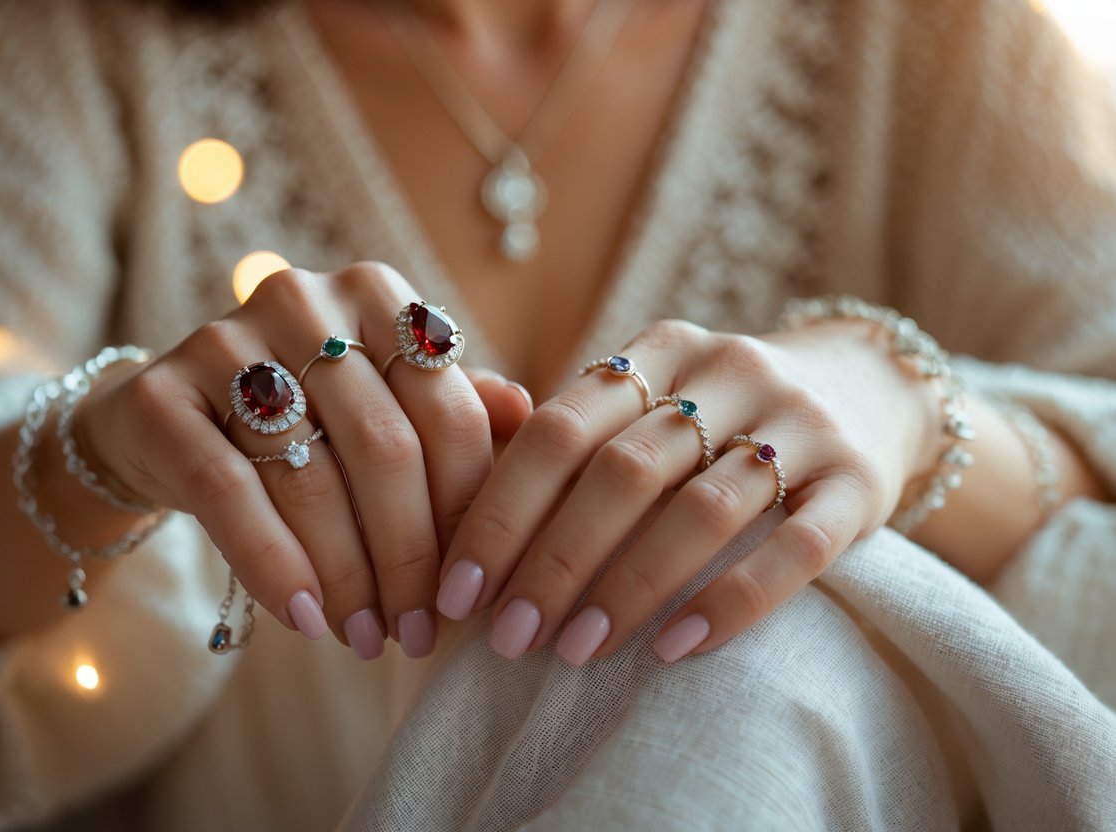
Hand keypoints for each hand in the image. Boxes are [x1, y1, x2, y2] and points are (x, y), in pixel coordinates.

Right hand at [76, 263, 531, 659]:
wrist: (168, 422)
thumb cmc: (304, 420)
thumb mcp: (384, 406)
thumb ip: (454, 408)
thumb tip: (530, 417)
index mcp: (376, 296)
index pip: (448, 412)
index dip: (470, 512)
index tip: (475, 590)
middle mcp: (304, 301)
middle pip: (385, 448)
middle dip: (412, 557)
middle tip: (422, 632)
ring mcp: (224, 341)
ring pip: (311, 478)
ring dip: (349, 578)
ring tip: (370, 638)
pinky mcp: (161, 395)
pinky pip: (227, 494)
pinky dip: (273, 565)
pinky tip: (303, 619)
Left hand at [436, 318, 940, 663]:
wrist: (874, 388)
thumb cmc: (724, 415)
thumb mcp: (654, 399)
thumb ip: (574, 433)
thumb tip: (457, 507)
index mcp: (660, 350)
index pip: (560, 429)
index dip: (500, 512)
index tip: (458, 590)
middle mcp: (730, 371)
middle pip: (621, 471)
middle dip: (552, 562)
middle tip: (508, 636)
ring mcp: (801, 424)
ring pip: (699, 511)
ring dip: (626, 589)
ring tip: (575, 652)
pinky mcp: (859, 482)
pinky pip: (792, 551)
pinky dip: (728, 604)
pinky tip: (675, 651)